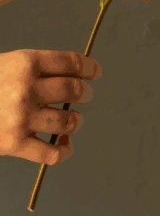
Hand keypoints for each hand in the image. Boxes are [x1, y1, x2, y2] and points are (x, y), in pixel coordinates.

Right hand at [0, 49, 100, 165]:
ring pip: (69, 120)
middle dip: (86, 92)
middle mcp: (25, 88)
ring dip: (76, 120)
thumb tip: (76, 72)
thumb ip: (36, 67)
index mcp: (24, 63)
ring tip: (71, 119)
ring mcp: (20, 118)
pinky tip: (64, 144)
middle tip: (84, 95)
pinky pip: (53, 153)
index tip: (95, 72)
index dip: (89, 67)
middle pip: (76, 89)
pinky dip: (65, 150)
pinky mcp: (13, 144)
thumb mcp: (6, 65)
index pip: (71, 62)